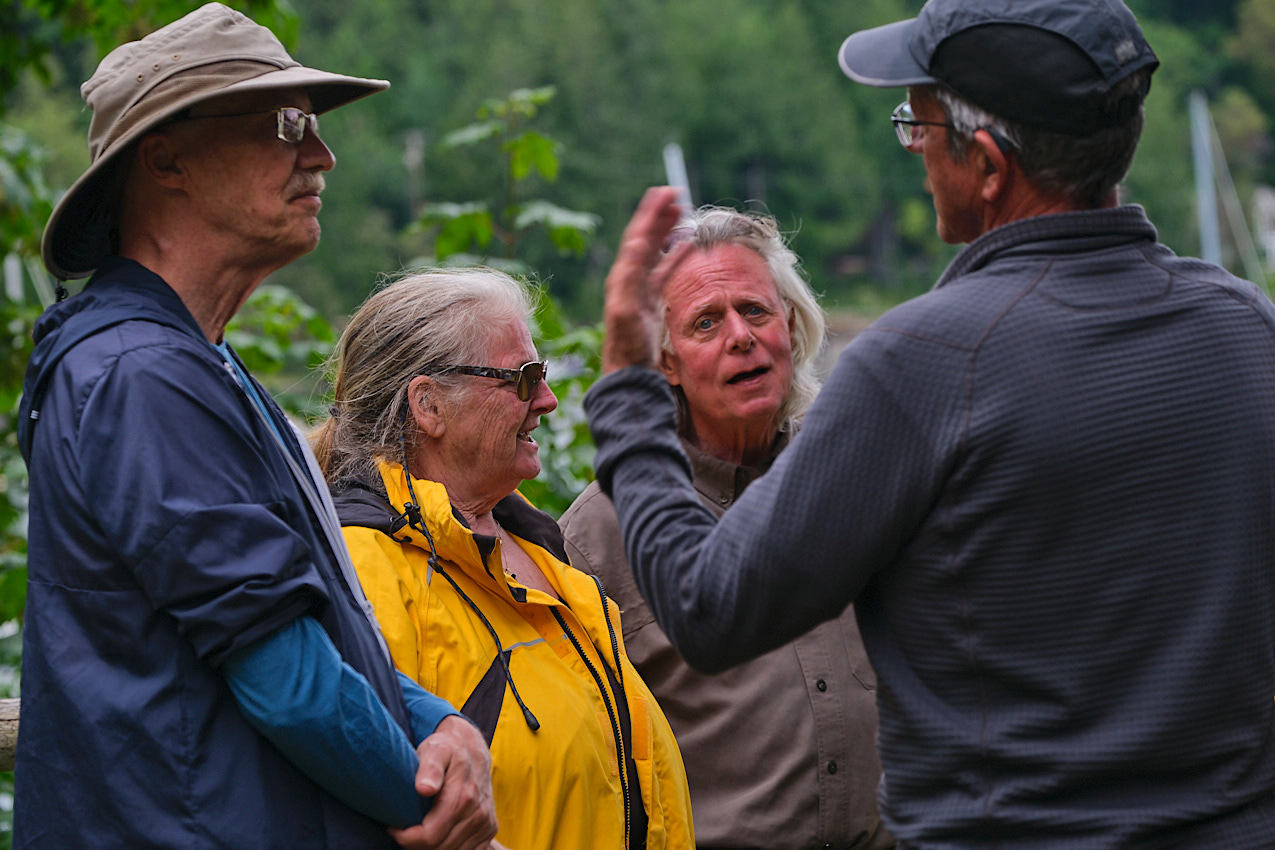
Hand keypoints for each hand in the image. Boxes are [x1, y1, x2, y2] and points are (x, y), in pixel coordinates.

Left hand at [388, 715, 496, 849]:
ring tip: (417, 831)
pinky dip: (449, 848)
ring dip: (431, 848)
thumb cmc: (446, 749)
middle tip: (403, 829)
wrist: (472, 749)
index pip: (429, 836)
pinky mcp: (489, 829)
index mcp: (463, 797)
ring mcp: (485, 823)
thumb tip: (424, 788)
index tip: (393, 826)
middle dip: (415, 844)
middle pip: (439, 848)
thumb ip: (430, 767)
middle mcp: (478, 813)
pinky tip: (436, 836)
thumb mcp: (435, 749)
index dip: (406, 838)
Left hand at [601, 186, 691, 372]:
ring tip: (679, 212)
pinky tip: (685, 246)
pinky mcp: (648, 300)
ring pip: (654, 251)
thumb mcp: (627, 311)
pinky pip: (662, 269)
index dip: (651, 214)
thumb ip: (631, 279)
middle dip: (658, 215)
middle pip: (644, 238)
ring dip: (666, 230)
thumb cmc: (627, 345)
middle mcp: (628, 279)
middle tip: (674, 194)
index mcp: (623, 277)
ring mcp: (639, 289)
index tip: (665, 192)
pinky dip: (674, 255)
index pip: (638, 237)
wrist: (629, 373)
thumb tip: (635, 247)